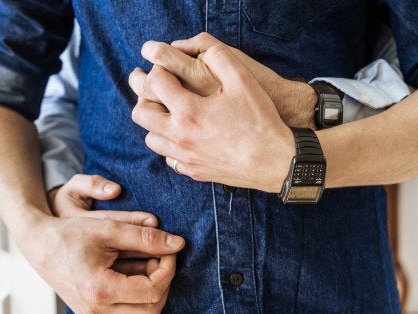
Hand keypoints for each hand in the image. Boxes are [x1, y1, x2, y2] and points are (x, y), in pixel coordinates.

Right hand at [24, 174, 184, 312]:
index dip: (168, 269)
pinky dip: (138, 296)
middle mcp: (96, 310)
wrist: (38, 244)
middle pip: (151, 310)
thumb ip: (147, 238)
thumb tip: (178, 244)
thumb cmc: (69, 234)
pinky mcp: (92, 313)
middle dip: (164, 283)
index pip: (153, 291)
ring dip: (152, 291)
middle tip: (160, 259)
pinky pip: (126, 312)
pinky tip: (135, 273)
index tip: (169, 250)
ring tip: (148, 264)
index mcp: (100, 289)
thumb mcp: (110, 229)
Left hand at [131, 45, 294, 191]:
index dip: (158, 69)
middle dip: (145, 96)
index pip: (155, 83)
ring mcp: (185, 156)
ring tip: (170, 112)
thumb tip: (198, 49)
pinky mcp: (193, 171)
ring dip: (156, 122)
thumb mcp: (243, 79)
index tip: (167, 67)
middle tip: (158, 88)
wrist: (275, 161)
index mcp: (189, 110)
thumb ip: (218, 56)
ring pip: (151, 138)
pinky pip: (168, 158)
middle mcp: (181, 135)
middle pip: (142, 113)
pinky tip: (185, 136)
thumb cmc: (260, 119)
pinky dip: (170, 145)